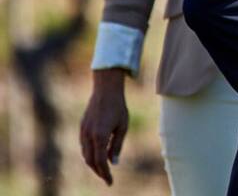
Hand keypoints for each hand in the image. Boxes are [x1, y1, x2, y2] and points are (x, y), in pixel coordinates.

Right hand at [79, 68, 128, 185]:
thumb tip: (113, 163)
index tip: (110, 182)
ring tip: (103, 168)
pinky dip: (89, 154)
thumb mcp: (122, 126)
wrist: (105, 90)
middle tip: (107, 177)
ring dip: (93, 163)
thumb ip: (117, 145)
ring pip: (85, 154)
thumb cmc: (118, 107)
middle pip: (90, 161)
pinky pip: (83, 146)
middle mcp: (88, 136)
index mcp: (100, 136)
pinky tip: (97, 155)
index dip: (105, 174)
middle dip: (98, 171)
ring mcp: (83, 131)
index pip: (100, 162)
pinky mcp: (81, 127)